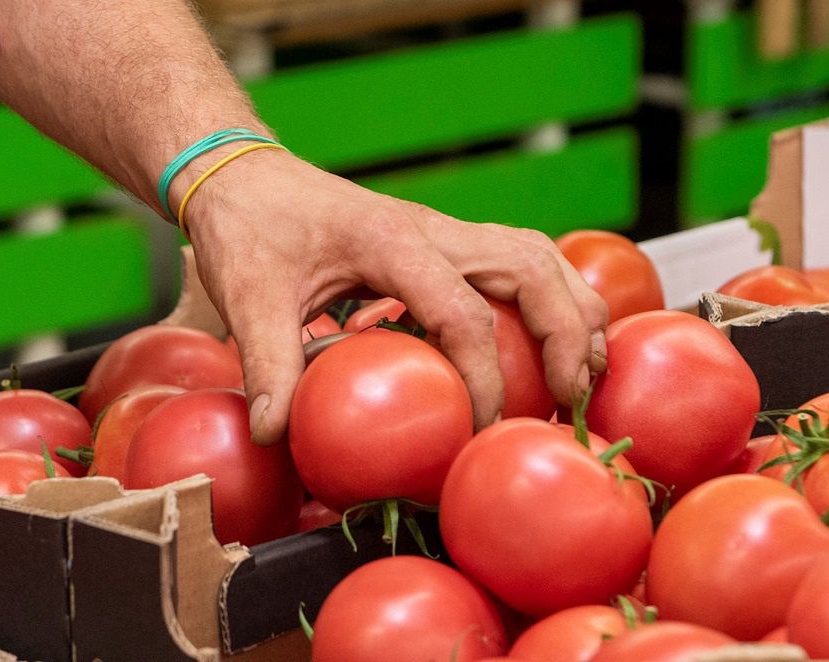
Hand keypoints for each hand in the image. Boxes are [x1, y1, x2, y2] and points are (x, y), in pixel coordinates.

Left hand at [181, 148, 608, 445]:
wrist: (243, 173)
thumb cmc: (248, 225)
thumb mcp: (248, 296)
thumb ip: (267, 363)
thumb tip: (276, 433)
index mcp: (391, 241)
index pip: (462, 313)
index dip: (484, 378)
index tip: (481, 428)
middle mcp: (432, 229)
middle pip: (532, 267)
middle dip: (566, 334)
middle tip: (572, 397)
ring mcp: (443, 230)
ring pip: (538, 255)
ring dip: (572, 309)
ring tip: (585, 371)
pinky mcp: (441, 241)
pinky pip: (517, 259)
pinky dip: (550, 297)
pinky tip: (551, 338)